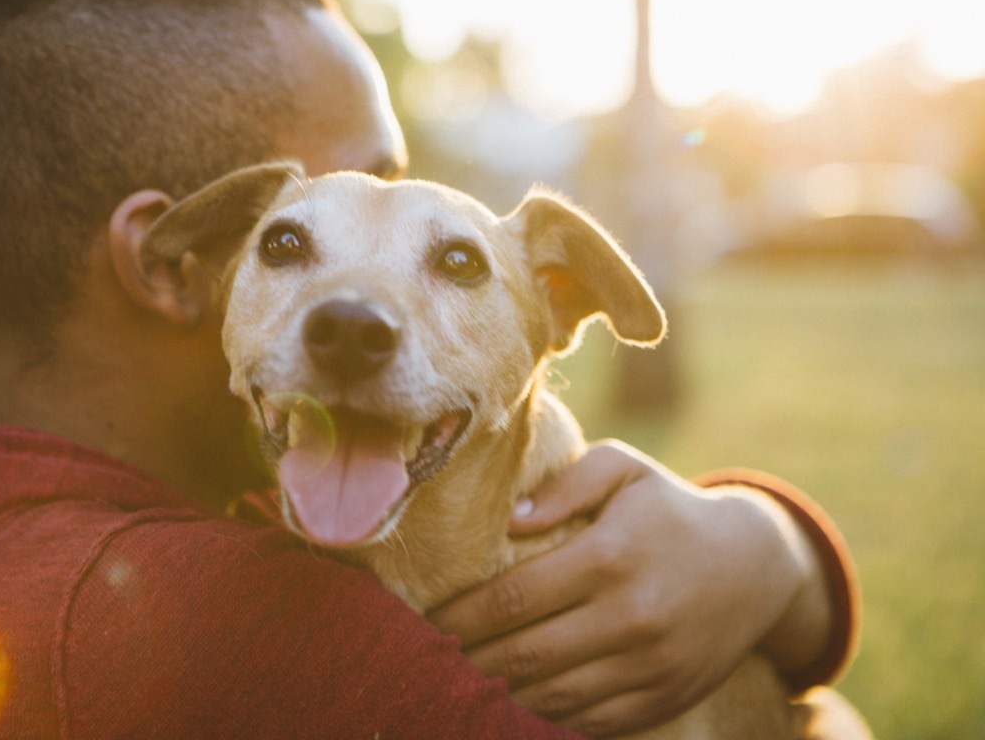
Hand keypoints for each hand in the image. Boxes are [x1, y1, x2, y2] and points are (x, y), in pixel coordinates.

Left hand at [427, 440, 829, 736]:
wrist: (756, 567)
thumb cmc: (670, 509)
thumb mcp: (626, 469)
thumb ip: (566, 484)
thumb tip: (510, 519)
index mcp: (611, 556)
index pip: (514, 597)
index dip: (461, 615)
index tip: (426, 620)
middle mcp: (631, 616)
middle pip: (525, 655)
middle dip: (467, 661)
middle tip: (426, 660)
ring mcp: (649, 666)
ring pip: (552, 697)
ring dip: (497, 696)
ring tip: (458, 685)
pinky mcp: (663, 699)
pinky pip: (590, 722)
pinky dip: (546, 719)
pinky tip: (511, 706)